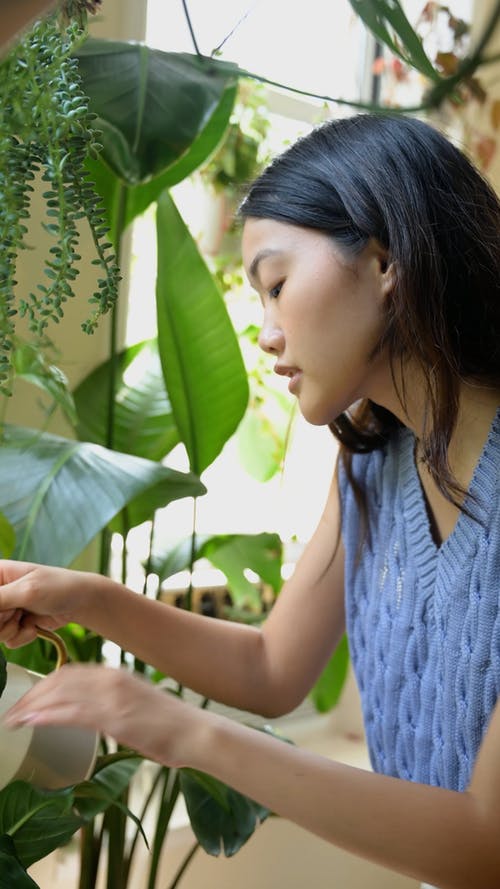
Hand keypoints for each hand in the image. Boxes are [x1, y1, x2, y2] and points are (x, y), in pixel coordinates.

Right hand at [0, 560, 98, 647]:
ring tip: (26, 617)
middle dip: (2, 619)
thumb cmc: (59, 587)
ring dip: (11, 629)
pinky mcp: (15, 624)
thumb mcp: (26, 591)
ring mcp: (6, 609)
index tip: (7, 610)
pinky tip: (33, 626)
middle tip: (17, 611)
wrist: (81, 603)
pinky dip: (21, 636)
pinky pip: (7, 640)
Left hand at [3, 664, 198, 766]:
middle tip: (13, 711)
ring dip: (32, 705)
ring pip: (62, 694)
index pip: (69, 672)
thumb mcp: (134, 705)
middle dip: (31, 694)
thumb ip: (110, 704)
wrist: (195, 732)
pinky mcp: (116, 717)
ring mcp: (114, 697)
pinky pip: (74, 713)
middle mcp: (112, 679)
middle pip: (60, 679)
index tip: (26, 699)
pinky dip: (49, 715)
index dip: (42, 685)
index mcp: (115, 674)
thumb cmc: (167, 725)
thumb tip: (87, 713)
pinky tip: (33, 722)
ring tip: (14, 719)